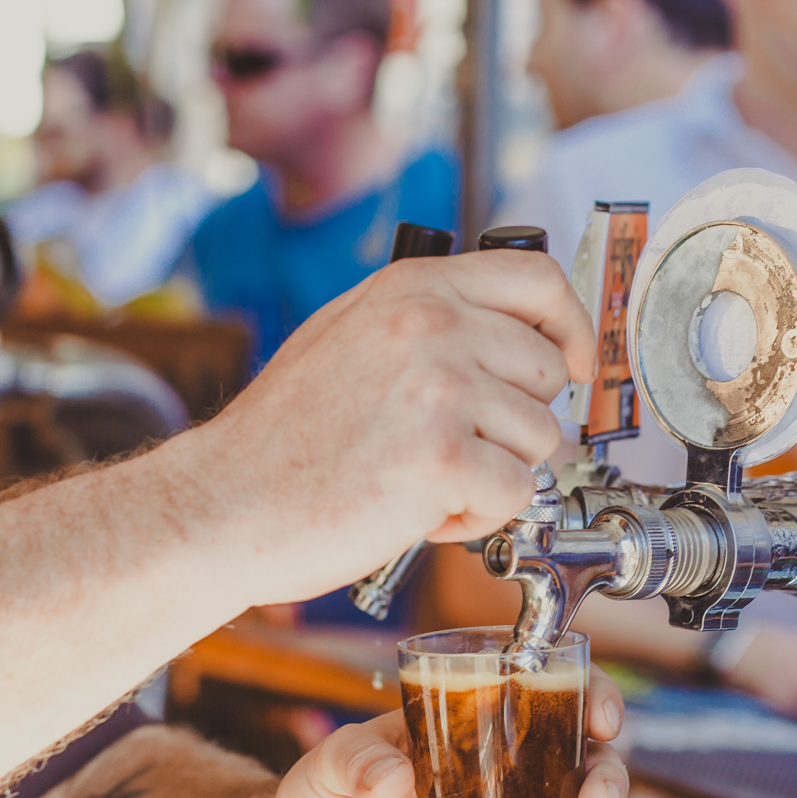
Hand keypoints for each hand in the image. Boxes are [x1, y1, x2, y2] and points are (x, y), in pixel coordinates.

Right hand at [199, 251, 595, 606]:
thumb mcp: (348, 334)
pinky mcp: (442, 460)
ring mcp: (439, 390)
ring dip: (492, 473)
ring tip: (423, 479)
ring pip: (540, 440)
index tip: (572, 363)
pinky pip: (515, 495)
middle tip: (452, 446)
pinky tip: (419, 510)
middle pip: (548, 373)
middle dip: (514, 422)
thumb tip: (508, 327)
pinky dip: (475, 517)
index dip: (572, 326)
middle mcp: (432, 326)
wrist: (223, 500)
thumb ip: (425, 319)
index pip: (539, 281)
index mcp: (413, 289)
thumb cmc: (281, 436)